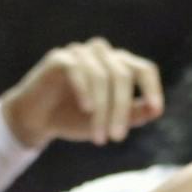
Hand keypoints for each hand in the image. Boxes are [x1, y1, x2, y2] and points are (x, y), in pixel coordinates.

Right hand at [0, 38, 164, 147]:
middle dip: (121, 109)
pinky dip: (84, 90)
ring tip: (100, 137)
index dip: (152, 88)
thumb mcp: (107, 122)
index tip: (155, 110)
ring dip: (102, 109)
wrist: (35, 120)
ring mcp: (80, 53)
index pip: (144, 69)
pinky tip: (86, 110)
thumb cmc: (74, 118)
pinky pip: (78, 69)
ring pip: (102, 76)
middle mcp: (102, 54)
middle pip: (123, 75)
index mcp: (118, 65)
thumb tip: (154, 109)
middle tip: (117, 138)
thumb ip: (132, 115)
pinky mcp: (59, 58)